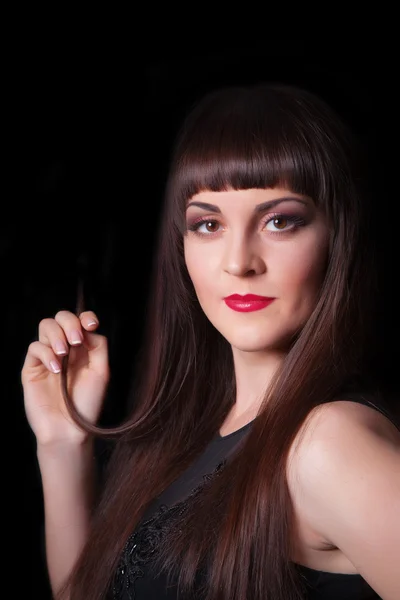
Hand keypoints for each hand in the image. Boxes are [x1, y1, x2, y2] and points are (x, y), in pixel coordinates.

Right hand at [21, 310, 109, 445]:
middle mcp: (65, 349)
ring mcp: (47, 357)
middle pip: (61, 318)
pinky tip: (56, 370)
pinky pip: (34, 347)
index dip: (85, 317)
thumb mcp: (101, 372)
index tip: (91, 325)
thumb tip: (86, 327)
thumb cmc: (87, 403)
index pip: (81, 320)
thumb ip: (97, 346)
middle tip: (76, 341)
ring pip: (45, 326)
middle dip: (70, 323)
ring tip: (64, 355)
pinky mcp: (32, 368)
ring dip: (57, 335)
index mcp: (83, 348)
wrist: (69, 429)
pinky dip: (47, 354)